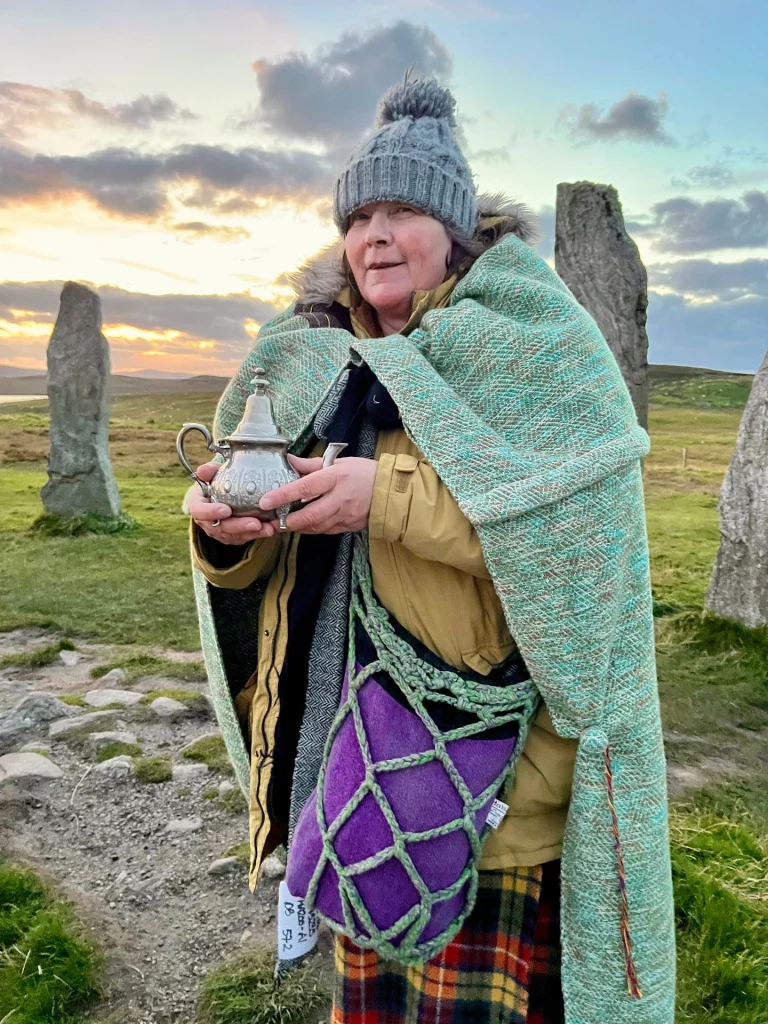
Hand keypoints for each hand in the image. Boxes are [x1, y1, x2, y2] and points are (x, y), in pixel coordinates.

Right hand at [188, 462, 277, 543]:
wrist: (221, 495)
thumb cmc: (216, 482)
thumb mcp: (213, 474)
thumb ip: (209, 471)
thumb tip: (202, 470)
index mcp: (198, 506)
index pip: (199, 511)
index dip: (211, 512)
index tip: (226, 510)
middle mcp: (206, 522)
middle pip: (220, 528)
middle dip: (239, 526)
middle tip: (255, 523)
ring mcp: (219, 532)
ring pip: (234, 536)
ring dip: (252, 533)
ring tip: (268, 528)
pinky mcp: (231, 537)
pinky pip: (243, 538)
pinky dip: (257, 534)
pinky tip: (270, 529)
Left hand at [259, 454, 376, 533]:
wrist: (389, 492)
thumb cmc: (363, 473)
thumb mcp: (338, 462)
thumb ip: (310, 465)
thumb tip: (289, 461)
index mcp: (335, 478)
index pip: (304, 488)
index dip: (283, 496)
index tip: (266, 501)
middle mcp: (339, 498)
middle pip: (309, 515)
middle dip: (288, 521)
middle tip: (272, 521)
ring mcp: (345, 515)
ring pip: (316, 526)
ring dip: (298, 527)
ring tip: (283, 523)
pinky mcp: (348, 526)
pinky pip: (325, 531)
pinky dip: (312, 529)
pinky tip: (303, 525)